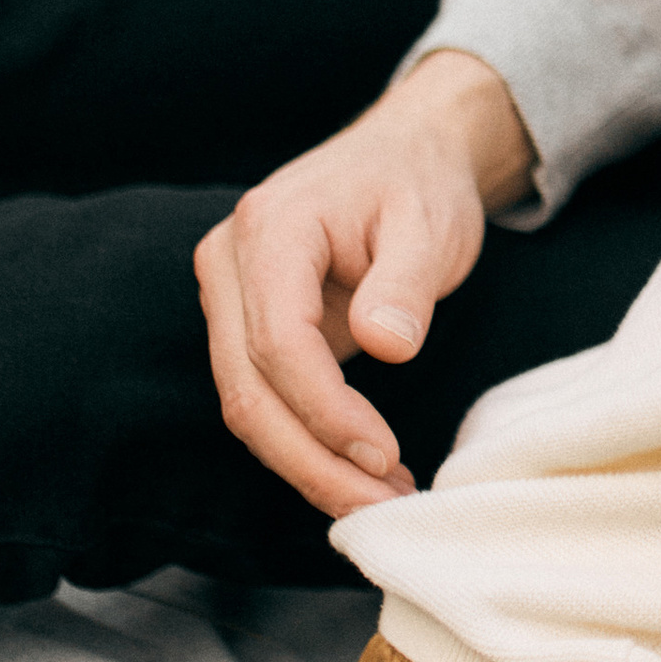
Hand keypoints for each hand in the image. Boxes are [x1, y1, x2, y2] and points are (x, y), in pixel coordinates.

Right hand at [193, 51, 534, 517]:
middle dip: (312, 460)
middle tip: (380, 508)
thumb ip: (406, 284)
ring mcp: (231, 297)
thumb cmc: (418, 183)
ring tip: (380, 502)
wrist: (406, 154)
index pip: (278, 342)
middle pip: (248, 388)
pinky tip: (361, 475)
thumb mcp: (431, 224)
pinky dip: (308, 443)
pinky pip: (265, 397)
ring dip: (309, 464)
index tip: (384, 454)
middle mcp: (230, 264)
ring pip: (249, 404)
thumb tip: (386, 346)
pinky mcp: (248, 326)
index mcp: (270, 230)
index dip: (327, 411)